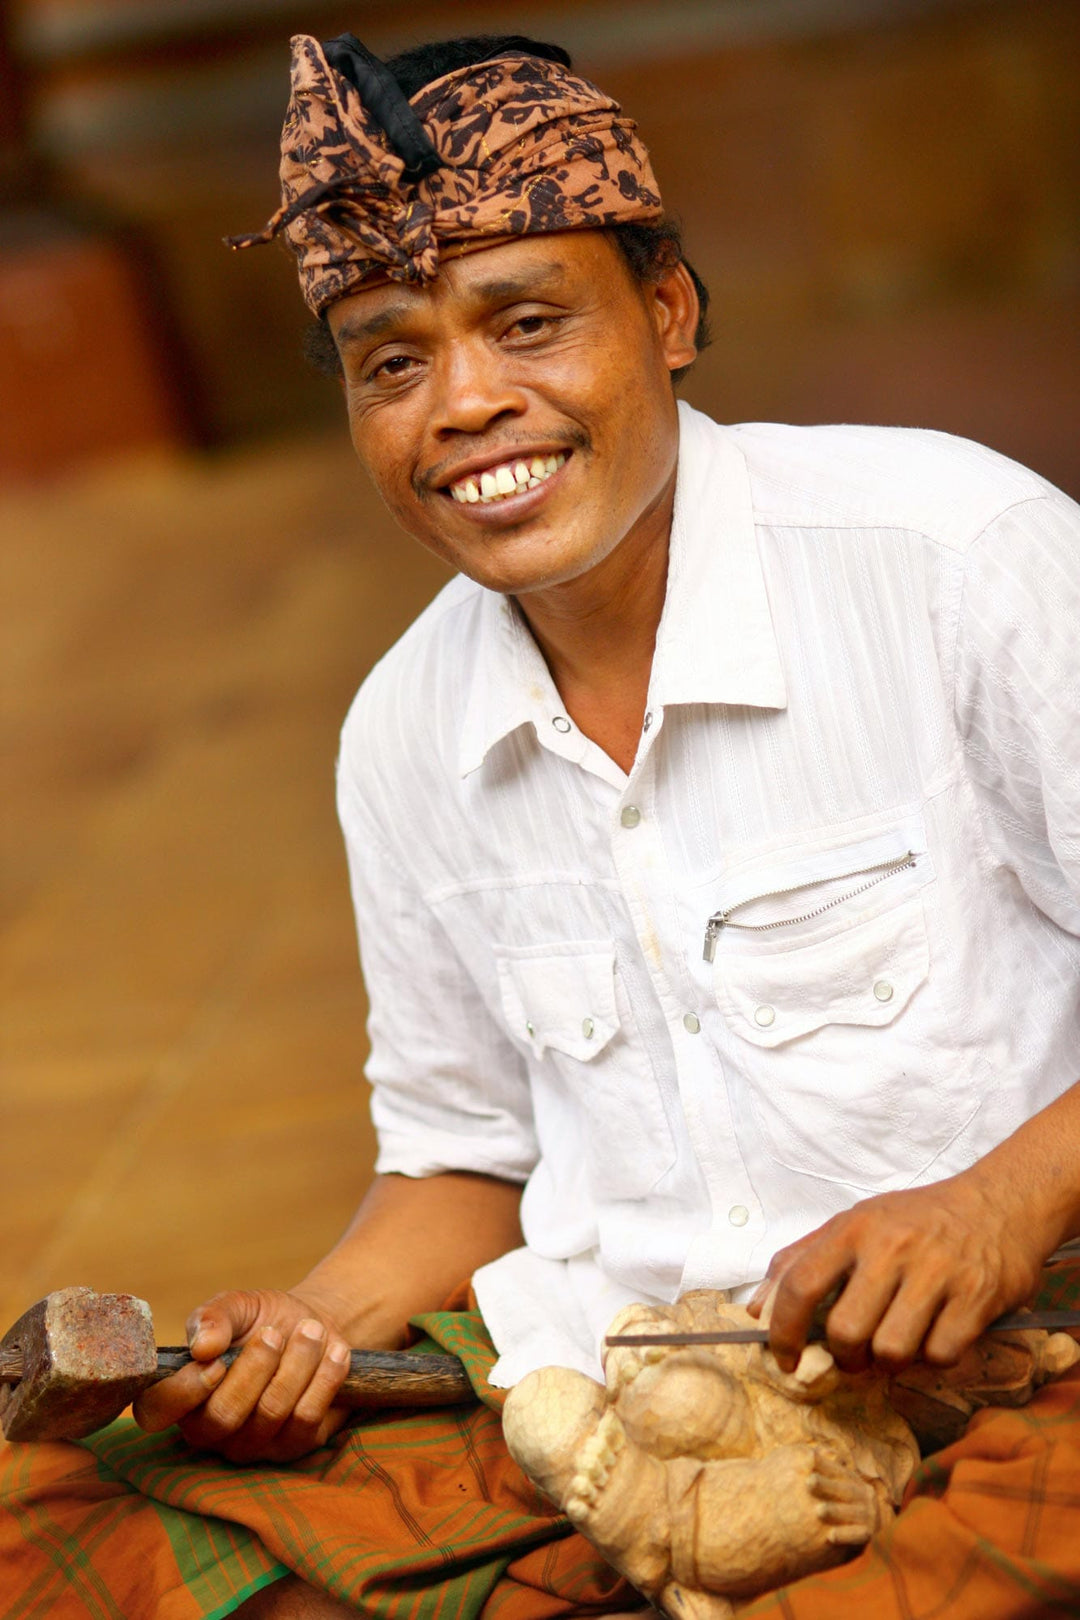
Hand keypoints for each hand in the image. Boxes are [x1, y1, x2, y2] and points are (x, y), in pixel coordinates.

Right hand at [133, 1287, 353, 1461]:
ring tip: (311, 1330)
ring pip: (270, 1413)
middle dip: (254, 1368)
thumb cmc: (264, 1319)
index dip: (184, 1391)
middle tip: (274, 1333)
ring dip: (296, 1363)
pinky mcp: (293, 1446)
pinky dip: (324, 1379)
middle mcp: (210, 1429)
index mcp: (182, 1394)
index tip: (216, 1360)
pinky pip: (307, 1419)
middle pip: (223, 1417)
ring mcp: (252, 1444)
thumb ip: (213, 1316)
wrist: (314, 1327)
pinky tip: (334, 1352)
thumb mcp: (238, 1306)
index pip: (157, 1412)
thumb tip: (202, 1345)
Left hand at [747, 1166, 1049, 1375]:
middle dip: (846, 1357)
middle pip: (846, 1331)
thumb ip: (802, 1260)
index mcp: (853, 1228)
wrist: (998, 1204)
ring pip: (891, 1351)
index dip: (783, 1331)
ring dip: (890, 1361)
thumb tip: (755, 1309)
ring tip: (898, 1341)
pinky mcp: (976, 1296)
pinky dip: (934, 1357)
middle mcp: (892, 1247)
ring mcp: (936, 1272)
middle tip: (856, 1354)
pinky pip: (939, 1354)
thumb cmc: (917, 1220)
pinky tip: (936, 1333)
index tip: (784, 1358)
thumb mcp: (856, 1223)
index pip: (800, 1285)